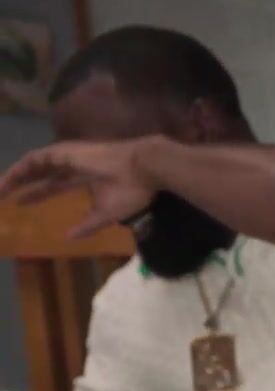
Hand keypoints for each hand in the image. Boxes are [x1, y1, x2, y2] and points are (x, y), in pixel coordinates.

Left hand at [0, 137, 165, 238]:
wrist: (144, 169)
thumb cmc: (131, 190)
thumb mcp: (107, 215)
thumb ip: (87, 225)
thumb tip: (67, 238)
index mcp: (84, 177)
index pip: (54, 185)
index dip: (37, 194)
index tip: (21, 204)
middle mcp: (72, 165)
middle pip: (39, 174)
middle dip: (21, 184)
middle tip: (0, 196)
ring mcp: (66, 156)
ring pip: (32, 165)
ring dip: (14, 177)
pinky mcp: (62, 152)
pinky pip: (33, 161)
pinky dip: (19, 170)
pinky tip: (7, 181)